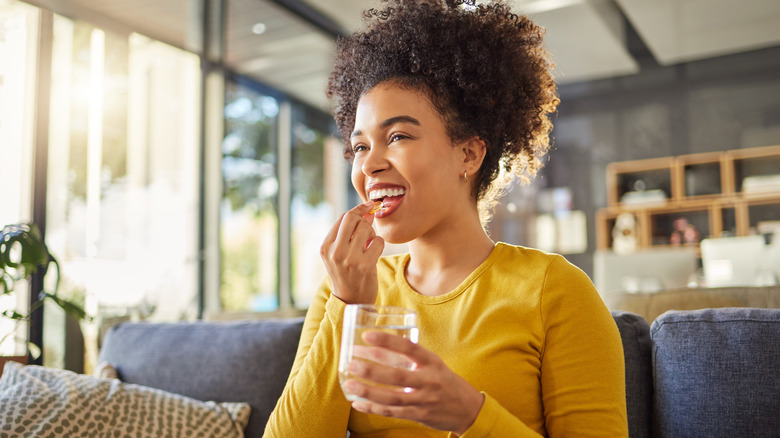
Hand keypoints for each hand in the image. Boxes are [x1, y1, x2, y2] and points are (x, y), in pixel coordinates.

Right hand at [320, 201, 384, 303]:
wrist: (351, 300)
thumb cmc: (347, 273)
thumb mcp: (340, 253)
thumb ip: (349, 232)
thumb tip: (368, 210)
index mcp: (325, 247)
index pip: (343, 217)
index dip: (358, 210)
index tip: (369, 205)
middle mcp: (334, 252)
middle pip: (353, 218)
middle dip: (364, 221)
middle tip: (367, 232)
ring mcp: (349, 259)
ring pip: (366, 228)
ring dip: (372, 234)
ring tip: (368, 245)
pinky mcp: (364, 265)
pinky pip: (378, 241)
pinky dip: (379, 244)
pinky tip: (374, 253)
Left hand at [343, 331, 484, 434]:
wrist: (467, 409)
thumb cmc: (444, 381)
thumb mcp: (433, 364)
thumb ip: (411, 357)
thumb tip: (378, 347)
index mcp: (432, 362)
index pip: (409, 348)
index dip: (387, 341)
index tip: (366, 336)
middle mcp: (429, 380)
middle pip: (397, 376)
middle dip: (371, 370)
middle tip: (351, 363)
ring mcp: (424, 400)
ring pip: (392, 397)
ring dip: (368, 391)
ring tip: (349, 384)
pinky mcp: (419, 415)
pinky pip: (393, 412)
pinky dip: (374, 408)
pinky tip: (358, 403)